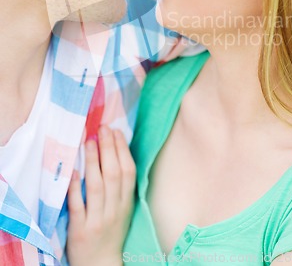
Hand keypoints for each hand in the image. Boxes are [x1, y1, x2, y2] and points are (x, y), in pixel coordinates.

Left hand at [67, 126, 135, 265]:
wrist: (101, 265)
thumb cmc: (111, 231)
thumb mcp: (123, 208)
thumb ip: (120, 185)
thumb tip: (114, 151)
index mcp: (126, 203)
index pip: (128, 171)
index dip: (123, 150)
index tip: (115, 130)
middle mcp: (115, 210)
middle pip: (114, 175)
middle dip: (109, 149)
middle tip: (102, 128)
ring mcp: (98, 220)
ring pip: (97, 187)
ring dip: (94, 162)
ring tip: (89, 141)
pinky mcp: (80, 230)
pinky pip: (78, 207)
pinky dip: (76, 189)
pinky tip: (73, 171)